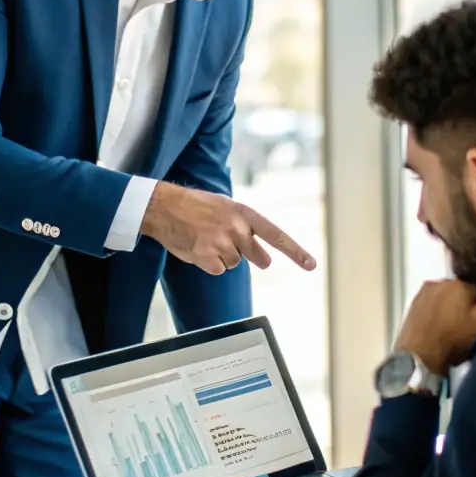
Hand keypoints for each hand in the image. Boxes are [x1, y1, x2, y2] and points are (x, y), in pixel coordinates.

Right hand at [141, 181, 316, 277]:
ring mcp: (223, 243)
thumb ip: (244, 227)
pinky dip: (208, 264)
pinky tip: (197, 248)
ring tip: (204, 238)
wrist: (164, 206)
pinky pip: (217, 270)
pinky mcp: (207, 256)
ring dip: (221, 256)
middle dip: (252, 257)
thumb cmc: (195, 206)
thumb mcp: (225, 207)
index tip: (311, 265)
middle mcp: (237, 228)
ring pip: (233, 264)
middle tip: (230, 244)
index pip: (276, 236)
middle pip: (257, 257)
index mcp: (245, 214)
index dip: (295, 252)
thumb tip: (259, 255)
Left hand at [393, 275, 475, 376]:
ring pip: (449, 295)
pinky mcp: (415, 302)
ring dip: (454, 306)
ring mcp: (426, 291)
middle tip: (470, 326)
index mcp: (462, 283)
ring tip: (454, 329)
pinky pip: (434, 301)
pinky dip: (440, 310)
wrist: (418, 358)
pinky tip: (440, 327)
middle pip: (465, 290)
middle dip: (470, 304)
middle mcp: (442, 281)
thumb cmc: (454, 341)